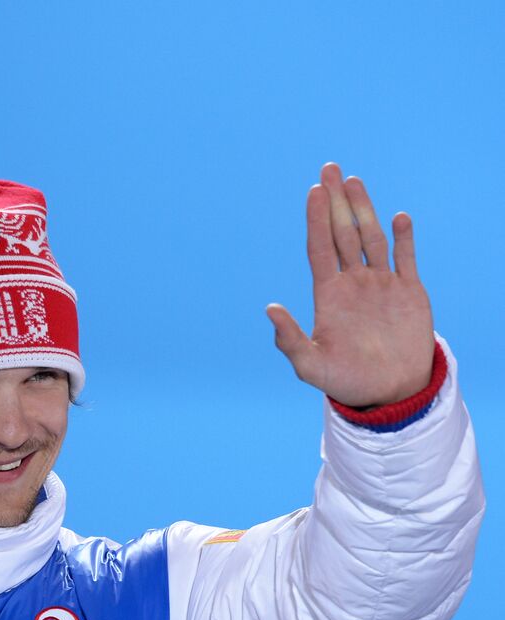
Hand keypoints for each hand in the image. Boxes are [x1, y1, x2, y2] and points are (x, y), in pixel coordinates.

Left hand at [267, 163, 434, 406]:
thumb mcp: (311, 365)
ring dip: (363, 209)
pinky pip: (405, 258)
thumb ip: (290, 339)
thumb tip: (269, 308)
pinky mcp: (408, 292)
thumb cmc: (345, 381)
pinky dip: (403, 238)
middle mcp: (353, 283)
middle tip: (330, 168)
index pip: (320, 249)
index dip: (316, 220)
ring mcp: (381, 284)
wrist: (387, 392)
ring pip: (371, 237)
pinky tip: (399, 217)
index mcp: (329, 295)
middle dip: (336, 202)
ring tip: (354, 180)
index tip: (313, 191)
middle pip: (342, 234)